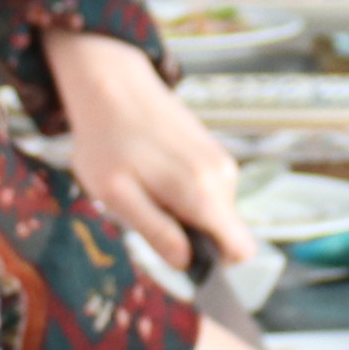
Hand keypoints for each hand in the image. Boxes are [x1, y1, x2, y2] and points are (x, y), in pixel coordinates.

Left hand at [46, 26, 251, 266]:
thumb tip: (186, 263)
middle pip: (222, 233)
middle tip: (147, 211)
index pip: (241, 249)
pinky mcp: (213, 150)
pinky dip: (183, 191)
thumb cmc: (107, 142)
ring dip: (182, 210)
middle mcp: (223, 177)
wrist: (112, 85)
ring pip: (213, 212)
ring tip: (146, 185)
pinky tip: (154, 170)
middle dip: (189, 234)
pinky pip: (208, 190)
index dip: (217, 265)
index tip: (185, 261)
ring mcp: (221, 161)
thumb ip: (157, 232)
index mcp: (203, 194)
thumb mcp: (117, 196)